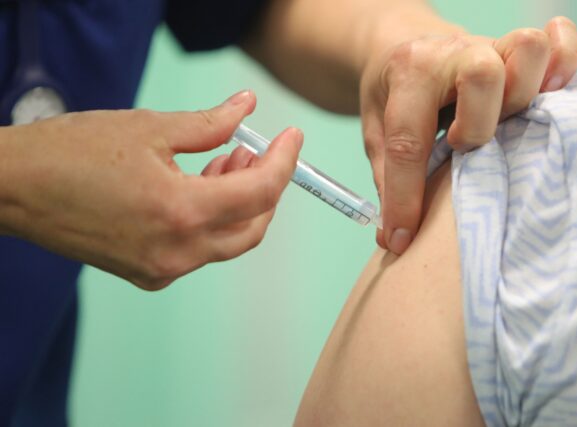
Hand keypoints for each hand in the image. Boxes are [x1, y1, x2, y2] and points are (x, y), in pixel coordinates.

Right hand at [0, 91, 301, 289]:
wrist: (16, 188)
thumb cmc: (73, 153)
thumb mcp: (150, 128)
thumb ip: (210, 124)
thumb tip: (247, 106)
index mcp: (182, 212)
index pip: (261, 193)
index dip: (284, 161)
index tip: (292, 138)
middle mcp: (178, 251)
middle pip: (252, 227)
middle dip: (264, 189)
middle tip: (254, 151)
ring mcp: (163, 268)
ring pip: (227, 242)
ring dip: (237, 204)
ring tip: (222, 163)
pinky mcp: (148, 274)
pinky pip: (198, 251)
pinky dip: (210, 222)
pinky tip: (195, 189)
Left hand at [360, 16, 576, 253]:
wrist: (403, 44)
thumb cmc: (391, 94)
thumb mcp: (376, 132)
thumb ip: (387, 177)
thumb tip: (393, 239)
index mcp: (408, 76)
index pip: (407, 142)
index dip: (405, 198)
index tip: (400, 239)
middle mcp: (452, 54)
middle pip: (483, 79)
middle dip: (479, 126)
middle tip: (462, 147)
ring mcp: (490, 47)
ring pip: (528, 51)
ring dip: (524, 93)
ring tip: (508, 124)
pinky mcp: (518, 51)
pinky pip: (560, 44)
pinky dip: (564, 64)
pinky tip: (549, 93)